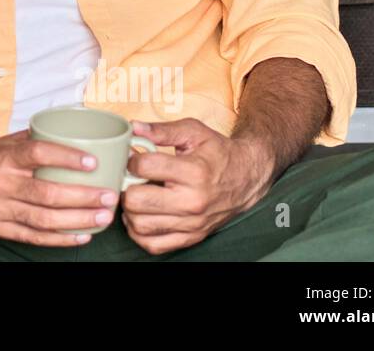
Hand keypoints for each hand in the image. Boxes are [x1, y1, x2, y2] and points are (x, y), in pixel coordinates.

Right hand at [0, 129, 121, 246]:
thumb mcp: (6, 143)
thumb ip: (37, 139)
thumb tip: (76, 131)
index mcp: (4, 157)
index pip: (38, 154)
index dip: (66, 157)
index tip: (92, 162)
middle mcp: (0, 183)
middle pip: (47, 193)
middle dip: (84, 197)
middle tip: (109, 196)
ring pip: (44, 219)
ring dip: (78, 220)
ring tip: (103, 217)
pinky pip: (34, 237)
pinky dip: (60, 239)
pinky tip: (82, 235)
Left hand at [120, 118, 274, 254]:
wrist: (247, 178)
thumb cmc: (217, 153)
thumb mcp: (193, 132)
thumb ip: (161, 130)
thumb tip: (133, 129)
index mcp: (193, 172)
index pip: (144, 167)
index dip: (131, 159)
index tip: (133, 157)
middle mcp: (192, 201)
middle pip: (136, 200)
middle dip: (126, 186)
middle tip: (131, 179)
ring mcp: (192, 223)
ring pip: (140, 225)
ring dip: (129, 210)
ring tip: (136, 195)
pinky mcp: (191, 237)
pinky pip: (153, 245)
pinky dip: (139, 232)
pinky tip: (142, 215)